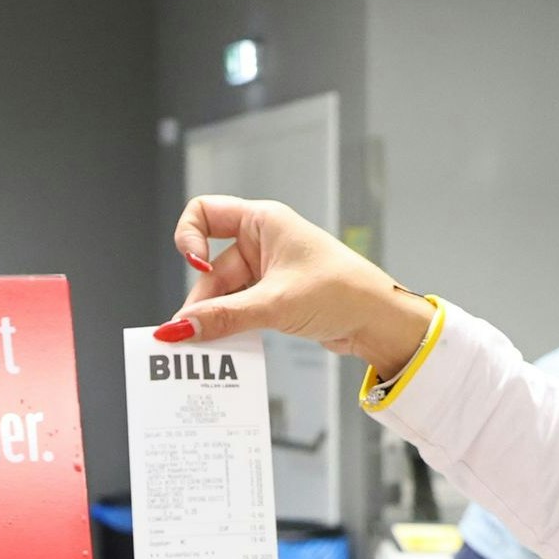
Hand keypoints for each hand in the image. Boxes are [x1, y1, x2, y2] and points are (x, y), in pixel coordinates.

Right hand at [168, 196, 434, 378]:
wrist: (380, 320)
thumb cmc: (341, 292)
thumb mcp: (275, 304)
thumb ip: (223, 317)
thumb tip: (178, 328)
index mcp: (262, 221)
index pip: (204, 212)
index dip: (189, 238)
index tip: (196, 266)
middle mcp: (262, 241)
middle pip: (211, 267)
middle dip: (202, 300)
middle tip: (190, 334)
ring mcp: (267, 271)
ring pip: (224, 293)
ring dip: (215, 318)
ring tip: (208, 346)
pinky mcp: (274, 297)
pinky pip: (240, 309)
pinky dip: (231, 326)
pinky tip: (228, 346)